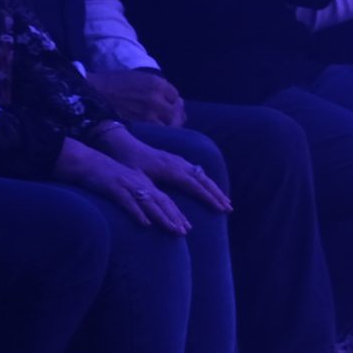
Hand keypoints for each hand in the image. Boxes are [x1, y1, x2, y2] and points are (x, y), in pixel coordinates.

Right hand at [56, 138, 191, 233]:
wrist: (90, 163)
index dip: (177, 213)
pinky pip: (128, 202)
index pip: (165, 200)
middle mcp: (141, 184)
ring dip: (162, 216)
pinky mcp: (114, 188)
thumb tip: (149, 216)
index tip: (186, 227)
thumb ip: (139, 197)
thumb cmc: (109, 176)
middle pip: (162, 201)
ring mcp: (128, 186)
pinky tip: (145, 224)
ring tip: (172, 229)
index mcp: (145, 184)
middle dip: (175, 217)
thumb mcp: (128, 185)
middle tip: (184, 232)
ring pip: (149, 202)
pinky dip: (138, 213)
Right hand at [82, 68, 184, 127]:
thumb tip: (166, 96)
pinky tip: (155, 132)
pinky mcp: (139, 124)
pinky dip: (158, 132)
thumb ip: (155, 85)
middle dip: (175, 115)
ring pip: (169, 124)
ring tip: (165, 127)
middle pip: (176, 111)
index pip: (175, 95)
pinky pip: (156, 131)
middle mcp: (156, 98)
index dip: (173, 101)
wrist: (94, 92)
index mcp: (157, 83)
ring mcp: (148, 113)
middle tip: (172, 119)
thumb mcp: (139, 77)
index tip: (169, 104)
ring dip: (169, 125)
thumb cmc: (114, 81)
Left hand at [101, 128, 232, 215]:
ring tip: (224, 199)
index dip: (209, 198)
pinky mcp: (176, 160)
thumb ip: (149, 191)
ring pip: (202, 175)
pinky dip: (206, 181)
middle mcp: (179, 164)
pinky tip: (209, 186)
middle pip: (203, 180)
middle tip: (229, 207)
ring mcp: (179, 160)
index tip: (221, 208)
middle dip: (217, 194)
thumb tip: (160, 205)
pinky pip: (197, 171)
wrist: (124, 144)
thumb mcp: (135, 179)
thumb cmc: (127, 163)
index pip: (195, 186)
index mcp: (171, 170)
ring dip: (214, 188)